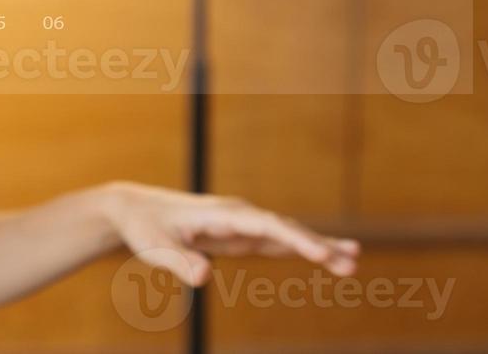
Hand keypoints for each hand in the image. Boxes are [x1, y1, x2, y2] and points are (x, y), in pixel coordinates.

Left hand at [102, 182, 359, 286]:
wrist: (134, 210)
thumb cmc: (144, 228)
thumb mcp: (154, 247)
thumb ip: (178, 262)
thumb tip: (203, 278)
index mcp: (222, 214)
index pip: (266, 225)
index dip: (295, 239)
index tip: (321, 254)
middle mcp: (238, 215)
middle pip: (285, 229)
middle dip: (317, 245)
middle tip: (351, 263)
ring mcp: (242, 224)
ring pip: (287, 234)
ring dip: (319, 246)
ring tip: (353, 260)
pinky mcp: (240, 235)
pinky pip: (278, 242)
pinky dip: (303, 249)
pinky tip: (327, 256)